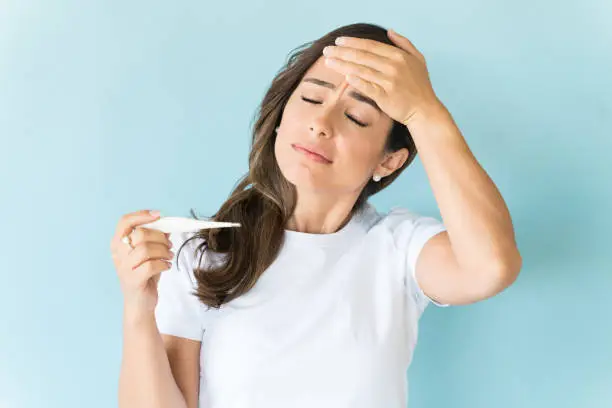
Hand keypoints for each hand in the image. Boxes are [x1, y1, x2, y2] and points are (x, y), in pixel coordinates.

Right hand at [110, 210, 174, 313]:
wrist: (140, 304)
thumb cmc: (145, 276)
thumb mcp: (148, 254)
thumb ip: (154, 239)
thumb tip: (166, 226)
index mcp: (118, 244)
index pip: (124, 222)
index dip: (141, 215)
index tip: (158, 215)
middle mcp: (118, 254)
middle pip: (139, 234)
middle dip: (160, 237)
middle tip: (169, 245)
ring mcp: (124, 268)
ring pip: (146, 249)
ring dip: (164, 251)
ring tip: (169, 256)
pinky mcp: (132, 280)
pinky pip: (151, 266)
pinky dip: (163, 264)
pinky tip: (166, 267)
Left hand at [322, 28, 443, 125]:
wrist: (424, 110)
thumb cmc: (420, 86)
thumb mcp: (418, 59)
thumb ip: (404, 43)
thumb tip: (389, 31)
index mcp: (398, 55)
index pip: (370, 46)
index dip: (353, 42)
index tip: (338, 41)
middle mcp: (393, 66)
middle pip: (362, 56)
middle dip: (342, 52)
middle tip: (327, 50)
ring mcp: (389, 82)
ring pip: (361, 70)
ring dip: (343, 65)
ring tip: (328, 62)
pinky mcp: (385, 97)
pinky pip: (368, 87)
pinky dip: (356, 81)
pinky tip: (345, 77)